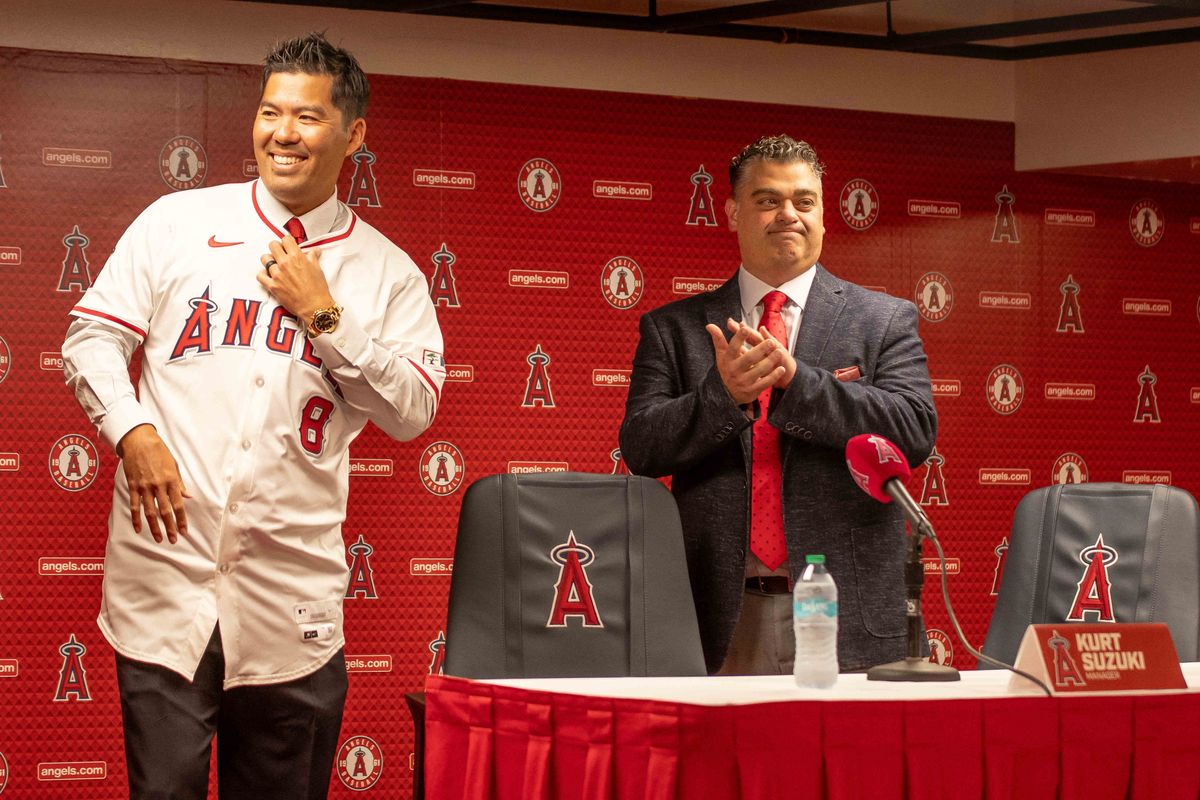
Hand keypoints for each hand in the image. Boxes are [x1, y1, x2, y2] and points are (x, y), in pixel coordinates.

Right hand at [116, 424, 191, 543]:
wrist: (139, 441)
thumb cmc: (159, 452)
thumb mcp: (174, 465)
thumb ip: (179, 483)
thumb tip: (187, 496)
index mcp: (171, 481)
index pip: (178, 505)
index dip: (181, 519)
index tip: (184, 531)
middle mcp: (158, 486)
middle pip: (165, 511)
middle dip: (170, 527)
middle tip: (174, 540)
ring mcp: (144, 487)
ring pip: (150, 512)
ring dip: (154, 527)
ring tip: (159, 539)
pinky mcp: (133, 486)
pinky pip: (135, 505)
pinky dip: (136, 518)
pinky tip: (138, 529)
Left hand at [258, 235, 334, 329]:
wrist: (315, 306)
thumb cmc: (318, 289)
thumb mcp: (318, 269)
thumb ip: (313, 256)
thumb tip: (314, 251)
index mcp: (297, 257)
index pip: (286, 239)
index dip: (287, 242)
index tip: (288, 245)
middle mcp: (285, 263)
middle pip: (273, 245)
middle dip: (277, 248)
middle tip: (280, 253)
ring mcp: (277, 275)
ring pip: (265, 259)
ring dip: (269, 260)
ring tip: (275, 265)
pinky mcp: (272, 286)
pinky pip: (260, 275)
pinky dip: (263, 274)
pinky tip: (269, 275)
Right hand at [706, 317, 790, 404]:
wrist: (726, 394)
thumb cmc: (727, 369)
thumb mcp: (722, 355)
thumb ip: (718, 339)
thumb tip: (709, 325)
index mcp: (727, 360)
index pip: (733, 347)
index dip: (738, 338)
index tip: (745, 328)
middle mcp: (734, 370)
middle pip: (749, 358)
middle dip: (760, 349)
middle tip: (771, 342)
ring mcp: (743, 381)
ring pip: (759, 370)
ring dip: (770, 361)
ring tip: (779, 352)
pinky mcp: (752, 390)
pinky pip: (764, 382)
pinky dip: (774, 376)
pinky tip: (781, 369)